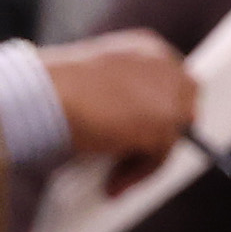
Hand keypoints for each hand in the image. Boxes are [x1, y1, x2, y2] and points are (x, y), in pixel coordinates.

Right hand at [42, 29, 196, 191]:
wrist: (45, 91)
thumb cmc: (54, 86)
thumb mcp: (95, 81)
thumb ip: (120, 95)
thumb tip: (129, 129)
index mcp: (147, 47)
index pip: (172, 82)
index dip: (160, 110)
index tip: (143, 135)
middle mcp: (165, 65)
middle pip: (184, 108)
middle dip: (164, 136)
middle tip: (137, 160)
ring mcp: (170, 94)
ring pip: (172, 138)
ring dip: (145, 161)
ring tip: (115, 178)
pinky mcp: (166, 124)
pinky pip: (158, 159)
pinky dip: (136, 175)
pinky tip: (112, 183)